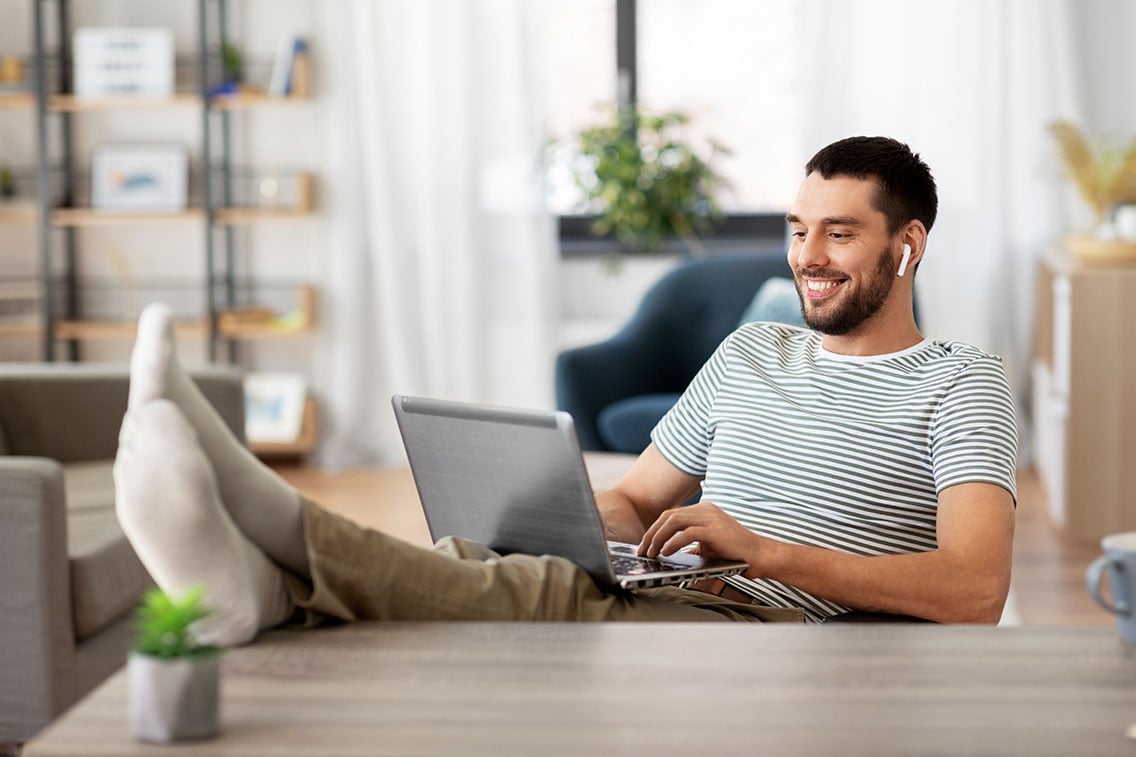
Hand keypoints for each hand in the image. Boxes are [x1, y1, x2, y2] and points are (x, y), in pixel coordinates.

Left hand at [638, 502, 758, 565]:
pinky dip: (673, 543)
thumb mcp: (707, 545)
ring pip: (674, 521)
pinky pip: (687, 533)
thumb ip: (690, 543)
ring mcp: (711, 517)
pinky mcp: (715, 529)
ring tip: (652, 553)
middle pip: (668, 516)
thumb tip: (667, 552)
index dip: (655, 529)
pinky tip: (666, 553)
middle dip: (652, 533)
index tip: (645, 545)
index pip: (671, 514)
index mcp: (704, 510)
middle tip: (643, 550)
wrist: (759, 555)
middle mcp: (706, 509)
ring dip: (658, 538)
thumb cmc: (734, 553)